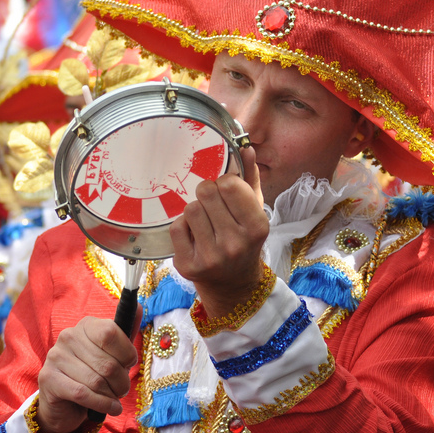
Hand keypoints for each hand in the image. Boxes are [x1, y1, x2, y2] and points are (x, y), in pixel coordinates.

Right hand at [36, 316, 137, 432]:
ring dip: (112, 395)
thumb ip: (125, 334)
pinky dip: (102, 404)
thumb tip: (138, 307)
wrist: (64, 403)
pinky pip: (83, 393)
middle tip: (122, 389)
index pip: (110, 332)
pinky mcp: (48, 379)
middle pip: (107, 362)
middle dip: (121, 381)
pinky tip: (111, 408)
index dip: (126, 353)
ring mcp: (55, 357)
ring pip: (96, 381)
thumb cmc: (92, 374)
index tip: (129, 365)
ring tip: (115, 399)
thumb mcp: (111, 354)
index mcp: (86, 326)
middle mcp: (68, 337)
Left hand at [169, 147, 269, 317]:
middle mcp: (236, 244)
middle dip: (207, 194)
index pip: (229, 184)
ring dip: (195, 210)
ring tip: (204, 222)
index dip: (224, 183)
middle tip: (213, 206)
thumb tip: (245, 147)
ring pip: (190, 209)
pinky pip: (176, 227)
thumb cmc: (244, 240)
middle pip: (206, 192)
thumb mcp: (255, 211)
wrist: (234, 284)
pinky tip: (194, 236)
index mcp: (257, 226)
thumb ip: (251, 178)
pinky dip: (182, 227)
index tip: (227, 193)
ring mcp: (212, 257)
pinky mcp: (189, 266)